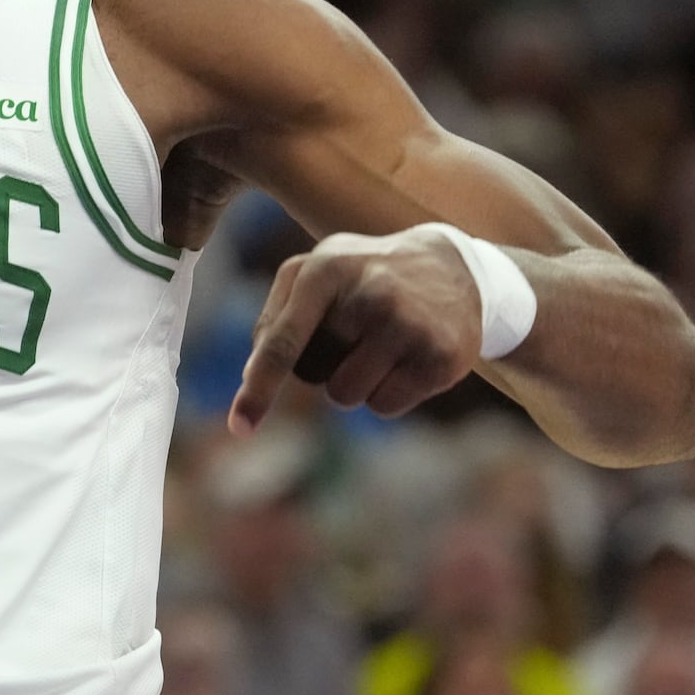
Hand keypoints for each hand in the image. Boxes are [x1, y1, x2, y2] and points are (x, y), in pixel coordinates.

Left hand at [229, 226, 486, 433]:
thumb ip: (276, 318)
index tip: (240, 426)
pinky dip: (388, 392)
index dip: (259, 387)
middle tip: (356, 327)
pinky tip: (408, 356)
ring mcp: (408, 326)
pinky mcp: (441, 357)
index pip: (282, 341)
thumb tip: (252, 377)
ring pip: (347, 397)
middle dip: (324, 363)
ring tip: (381, 341)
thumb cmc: (364, 278)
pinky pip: (385, 408)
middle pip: (312, 376)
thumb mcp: (317, 275)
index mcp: (324, 270)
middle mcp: (369, 294)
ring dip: (356, 382)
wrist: (454, 268)